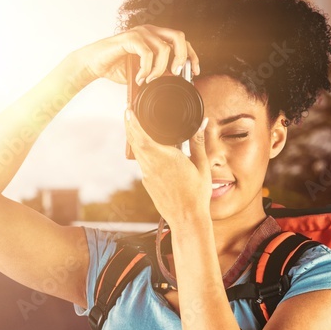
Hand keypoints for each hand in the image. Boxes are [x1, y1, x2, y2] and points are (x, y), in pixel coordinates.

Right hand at [69, 24, 200, 85]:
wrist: (93, 64)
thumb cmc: (116, 67)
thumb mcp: (142, 71)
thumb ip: (158, 72)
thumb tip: (174, 80)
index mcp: (155, 36)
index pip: (181, 41)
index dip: (192, 55)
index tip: (194, 72)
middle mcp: (150, 30)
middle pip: (179, 37)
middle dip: (182, 57)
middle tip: (176, 74)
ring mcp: (140, 32)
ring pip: (164, 48)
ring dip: (159, 69)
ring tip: (149, 80)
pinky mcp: (130, 38)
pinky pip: (147, 54)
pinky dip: (146, 70)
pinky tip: (140, 78)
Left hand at [125, 108, 210, 226]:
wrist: (187, 219)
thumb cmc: (197, 194)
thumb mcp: (202, 166)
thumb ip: (198, 142)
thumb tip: (202, 122)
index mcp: (165, 158)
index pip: (143, 137)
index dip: (133, 123)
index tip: (128, 110)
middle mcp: (152, 166)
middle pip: (135, 142)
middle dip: (130, 126)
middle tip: (128, 111)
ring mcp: (148, 175)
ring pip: (137, 152)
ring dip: (134, 137)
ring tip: (135, 124)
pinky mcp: (148, 182)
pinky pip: (142, 162)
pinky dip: (141, 150)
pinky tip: (148, 146)